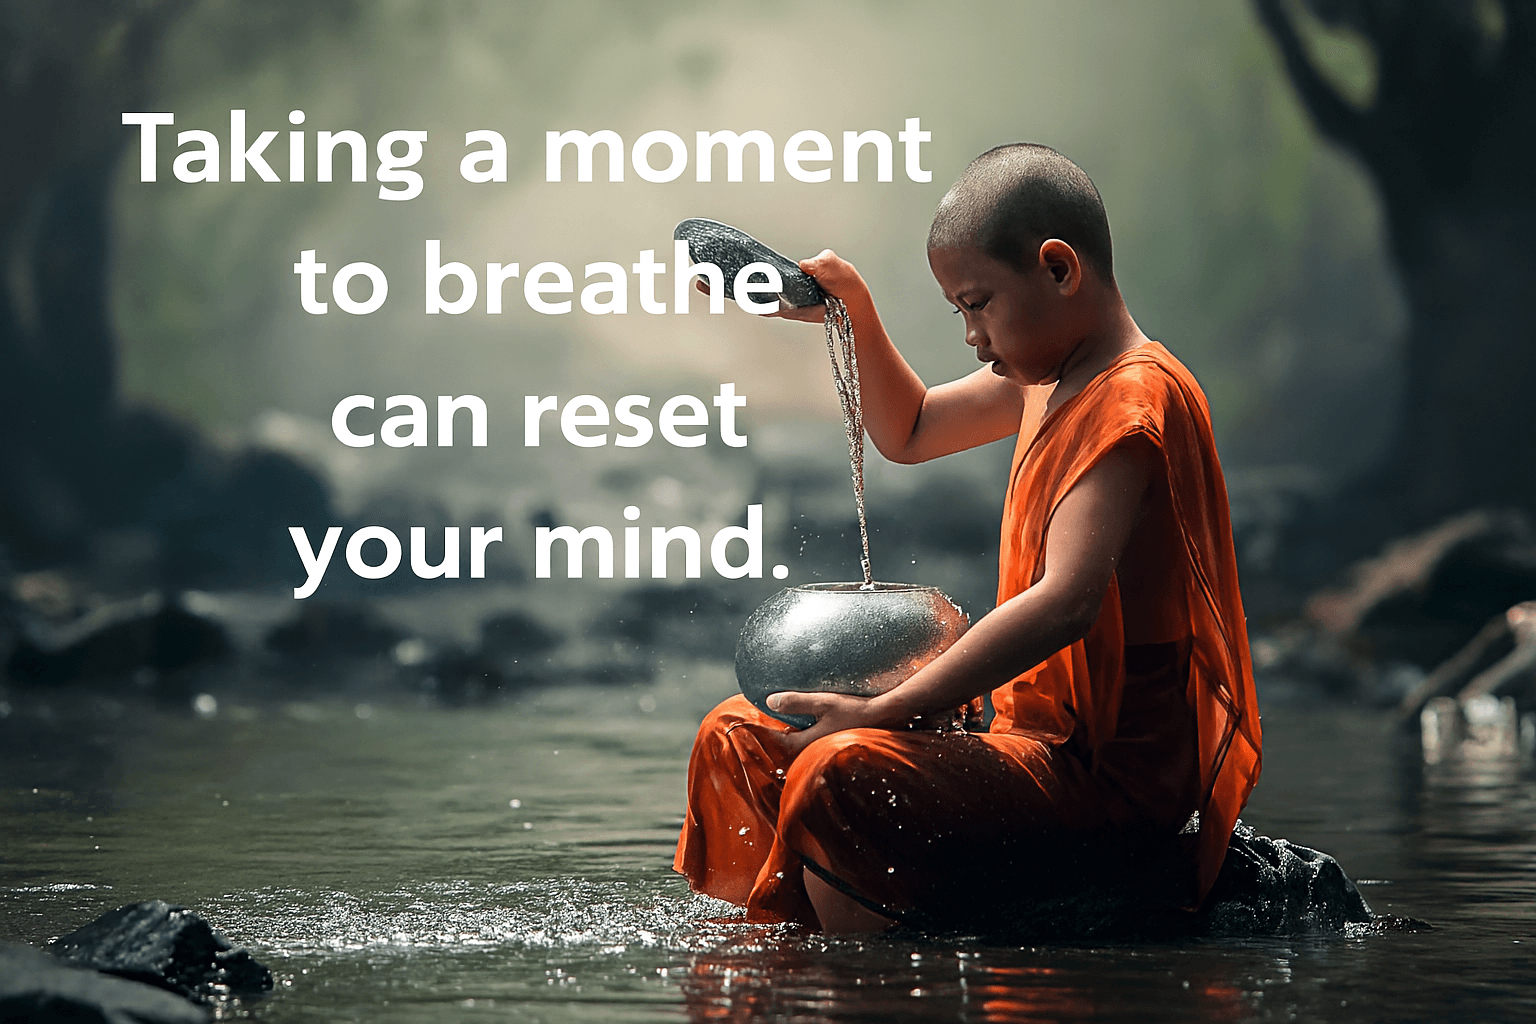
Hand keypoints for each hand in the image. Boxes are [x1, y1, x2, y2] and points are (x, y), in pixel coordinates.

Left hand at [694, 248, 868, 322]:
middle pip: (747, 295)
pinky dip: (741, 282)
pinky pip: (758, 287)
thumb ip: (825, 265)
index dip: (738, 290)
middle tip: (697, 281)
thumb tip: (805, 263)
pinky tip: (728, 274)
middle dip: (723, 288)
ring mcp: (781, 298)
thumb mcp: (840, 274)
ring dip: (728, 286)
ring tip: (702, 279)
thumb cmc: (847, 291)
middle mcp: (781, 303)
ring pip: (749, 292)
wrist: (854, 305)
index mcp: (791, 301)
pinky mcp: (784, 292)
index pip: (758, 296)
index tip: (718, 285)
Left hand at [765, 689, 960, 755]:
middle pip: (783, 748)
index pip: (775, 743)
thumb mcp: (824, 702)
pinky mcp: (830, 742)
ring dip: (784, 736)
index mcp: (807, 743)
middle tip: (752, 726)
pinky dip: (798, 733)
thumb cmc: (855, 710)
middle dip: (769, 738)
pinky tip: (798, 721)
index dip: (759, 734)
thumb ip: (797, 702)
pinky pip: (807, 740)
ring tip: (771, 723)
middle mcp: (813, 749)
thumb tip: (771, 701)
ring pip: (796, 745)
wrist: (885, 717)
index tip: (743, 725)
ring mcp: (822, 747)